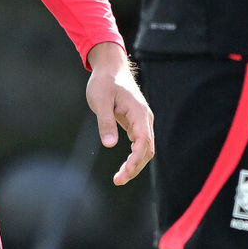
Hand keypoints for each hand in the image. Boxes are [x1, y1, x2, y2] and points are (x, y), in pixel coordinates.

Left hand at [85, 42, 154, 184]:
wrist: (110, 68)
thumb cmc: (104, 82)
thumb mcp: (100, 101)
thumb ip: (105, 122)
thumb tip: (110, 145)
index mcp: (139, 113)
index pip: (143, 142)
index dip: (135, 160)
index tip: (124, 172)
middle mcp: (145, 119)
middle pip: (147, 150)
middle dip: (135, 167)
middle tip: (118, 181)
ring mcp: (142, 122)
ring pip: (145, 149)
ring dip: (135, 165)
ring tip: (119, 178)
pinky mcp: (136, 123)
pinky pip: (139, 144)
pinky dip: (134, 157)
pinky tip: (124, 167)